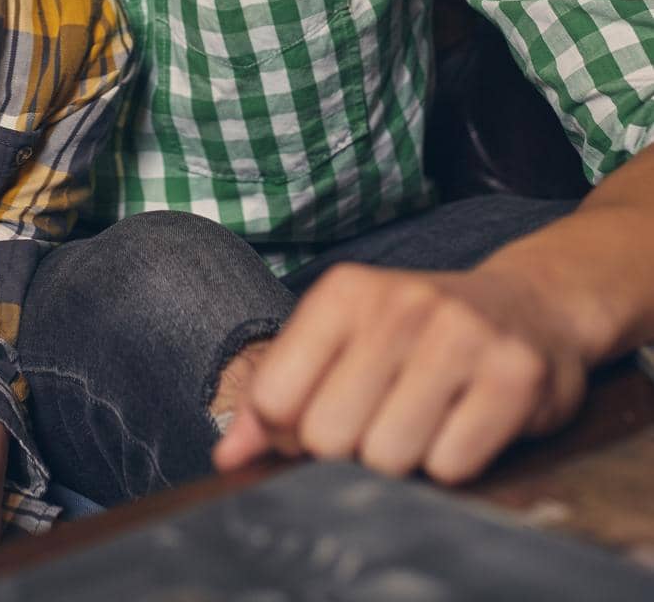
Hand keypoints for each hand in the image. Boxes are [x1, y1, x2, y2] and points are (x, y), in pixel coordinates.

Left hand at [214, 260, 586, 484]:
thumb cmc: (418, 335)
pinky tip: (463, 424)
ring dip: (403, 459)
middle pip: (329, 436)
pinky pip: (451, 465)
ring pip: (389, 456)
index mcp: (345, 291)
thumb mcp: (342, 342)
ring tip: (424, 420)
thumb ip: (277, 396)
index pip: (277, 399)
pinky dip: (452, 462)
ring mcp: (461, 334)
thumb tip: (226, 458)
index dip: (291, 432)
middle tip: (380, 421)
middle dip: (350, 450)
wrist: (530, 305)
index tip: (322, 416)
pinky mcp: (514, 374)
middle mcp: (400, 303)